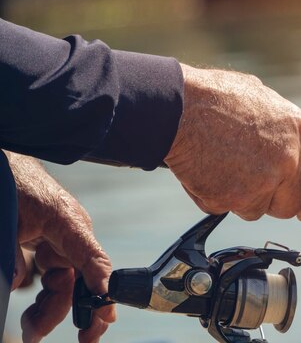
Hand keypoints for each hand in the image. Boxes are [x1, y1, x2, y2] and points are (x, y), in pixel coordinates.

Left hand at [7, 152, 115, 342]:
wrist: (6, 161)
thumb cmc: (13, 182)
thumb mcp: (10, 222)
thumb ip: (13, 256)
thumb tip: (17, 285)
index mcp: (70, 225)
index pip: (93, 260)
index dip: (101, 288)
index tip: (104, 313)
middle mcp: (72, 236)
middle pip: (81, 280)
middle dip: (79, 312)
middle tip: (84, 340)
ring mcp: (62, 241)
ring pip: (66, 283)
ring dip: (53, 309)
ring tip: (33, 330)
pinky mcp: (49, 244)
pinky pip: (53, 275)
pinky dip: (44, 295)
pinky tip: (32, 311)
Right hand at [165, 65, 300, 220]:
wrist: (178, 107)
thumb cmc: (215, 98)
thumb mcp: (265, 102)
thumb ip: (282, 133)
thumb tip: (289, 150)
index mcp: (300, 134)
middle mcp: (287, 161)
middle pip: (289, 206)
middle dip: (271, 201)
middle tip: (248, 183)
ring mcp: (262, 184)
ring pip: (256, 211)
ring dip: (240, 198)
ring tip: (222, 164)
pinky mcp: (233, 199)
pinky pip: (225, 209)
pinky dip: (213, 196)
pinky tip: (205, 169)